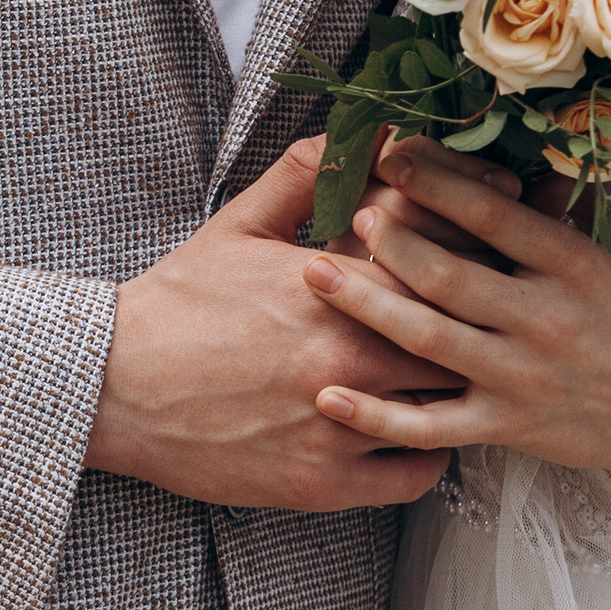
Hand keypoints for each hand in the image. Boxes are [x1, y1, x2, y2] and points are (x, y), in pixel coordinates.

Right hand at [83, 139, 459, 512]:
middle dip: (478, 323)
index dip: (475, 253)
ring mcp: (338, 426)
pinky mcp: (323, 483)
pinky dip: (434, 451)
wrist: (116, 384)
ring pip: (448, 410)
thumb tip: (371, 126)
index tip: (489, 248)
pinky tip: (428, 427)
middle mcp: (346, 358)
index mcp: (334, 286)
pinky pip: (417, 475)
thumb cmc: (181, 301)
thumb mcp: (243, 223)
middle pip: (459, 338)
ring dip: (464, 389)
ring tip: (472, 370)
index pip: (444, 263)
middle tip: (494, 313)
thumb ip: (311, 169)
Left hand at [300, 143, 610, 479]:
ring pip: (430, 342)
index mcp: (570, 264)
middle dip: (389, 241)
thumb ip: (555, 208)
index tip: (391, 155)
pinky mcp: (504, 427)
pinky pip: (430, 427)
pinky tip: (330, 398)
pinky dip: (378, 417)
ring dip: (367, 307)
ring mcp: (520, 377)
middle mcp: (543, 319)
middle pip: (449, 277)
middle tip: (346, 214)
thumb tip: (503, 150)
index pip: (493, 216)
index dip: (436, 183)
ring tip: (315, 275)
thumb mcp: (609, 252)